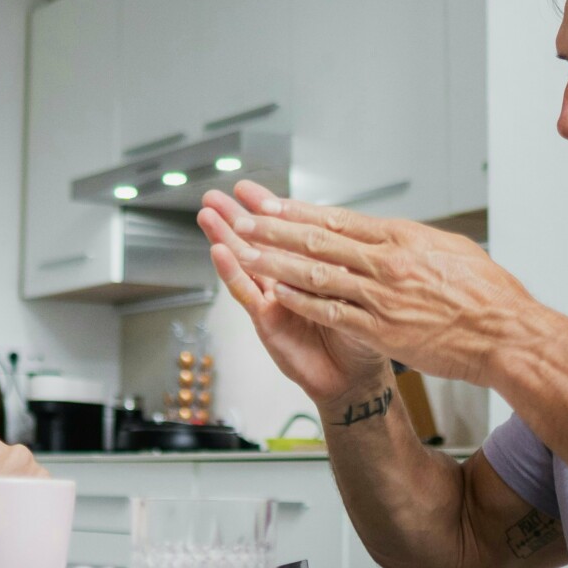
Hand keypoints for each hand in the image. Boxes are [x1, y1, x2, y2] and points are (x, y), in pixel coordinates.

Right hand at [198, 186, 386, 403]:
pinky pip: (248, 293)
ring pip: (246, 262)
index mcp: (310, 267)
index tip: (250, 190)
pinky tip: (218, 252)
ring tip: (207, 214)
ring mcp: (274, 298)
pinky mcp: (267, 320)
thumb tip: (341, 229)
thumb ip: (341, 262)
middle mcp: (288, 280)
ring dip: (225, 237)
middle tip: (214, 196)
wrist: (356, 378)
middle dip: (236, 217)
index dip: (268, 208)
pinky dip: (233, 272)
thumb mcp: (357, 290)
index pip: (286, 231)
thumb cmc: (360, 336)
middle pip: (258, 242)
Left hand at [200, 181, 545, 387]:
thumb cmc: (488, 296)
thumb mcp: (452, 252)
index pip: (340, 220)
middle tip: (244, 218)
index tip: (272, 203)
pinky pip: (332, 312)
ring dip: (278, 261)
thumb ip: (415, 244)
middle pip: (320, 241)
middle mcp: (388, 262)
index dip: (300, 211)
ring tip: (247, 251)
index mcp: (403, 239)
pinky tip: (276, 293)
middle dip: (276, 229)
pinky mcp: (382, 330)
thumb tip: (394, 236)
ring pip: (318, 273)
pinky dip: (301, 301)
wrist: (507, 334)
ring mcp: (383, 296)